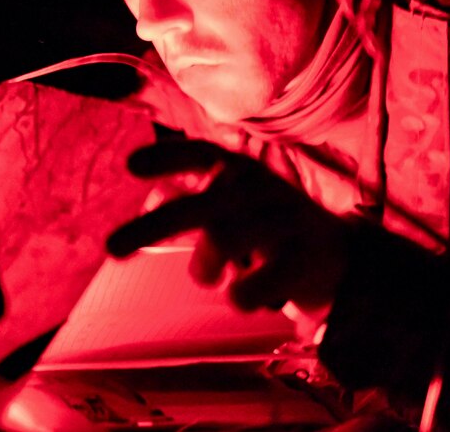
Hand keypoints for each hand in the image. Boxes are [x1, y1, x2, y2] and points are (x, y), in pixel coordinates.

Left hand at [106, 140, 352, 311]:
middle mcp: (259, 189)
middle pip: (197, 208)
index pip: (200, 154)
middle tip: (111, 249)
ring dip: (204, 267)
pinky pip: (254, 286)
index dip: (165, 158)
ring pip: (222, 239)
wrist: (338, 254)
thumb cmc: (268, 224)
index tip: (130, 166)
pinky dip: (240, 295)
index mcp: (240, 170)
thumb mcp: (232, 203)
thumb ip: (190, 200)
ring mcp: (283, 221)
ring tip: (211, 276)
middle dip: (149, 228)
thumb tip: (150, 199)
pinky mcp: (302, 259)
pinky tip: (243, 294)